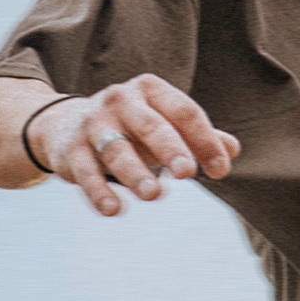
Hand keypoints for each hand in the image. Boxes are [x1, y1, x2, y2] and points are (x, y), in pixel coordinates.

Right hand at [31, 76, 240, 215]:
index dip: (205, 140)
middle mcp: (121, 100)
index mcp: (151, 90)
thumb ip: (199, 137)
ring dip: (135, 174)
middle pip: (150, 125)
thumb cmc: (134, 128)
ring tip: (154, 195)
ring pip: (116, 149)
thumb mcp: (166, 125)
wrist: (67, 124)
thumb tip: (233, 149)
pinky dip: (99, 192)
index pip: (184, 112)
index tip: (221, 170)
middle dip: (170, 148)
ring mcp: (94, 123)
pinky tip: (114, 210)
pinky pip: (86, 172)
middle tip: (187, 173)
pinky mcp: (71, 150)